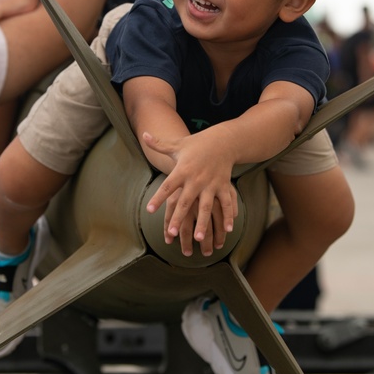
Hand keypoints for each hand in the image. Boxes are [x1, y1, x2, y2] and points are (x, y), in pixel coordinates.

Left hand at [143, 130, 236, 255]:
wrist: (223, 140)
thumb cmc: (196, 145)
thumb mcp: (177, 144)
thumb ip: (159, 144)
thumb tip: (144, 134)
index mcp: (183, 170)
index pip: (167, 186)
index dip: (158, 198)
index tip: (149, 210)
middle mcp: (196, 179)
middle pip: (185, 201)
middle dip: (179, 218)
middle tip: (172, 233)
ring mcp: (212, 184)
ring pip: (206, 207)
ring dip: (203, 222)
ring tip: (199, 239)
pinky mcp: (224, 186)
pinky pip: (227, 203)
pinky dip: (229, 216)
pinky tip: (228, 230)